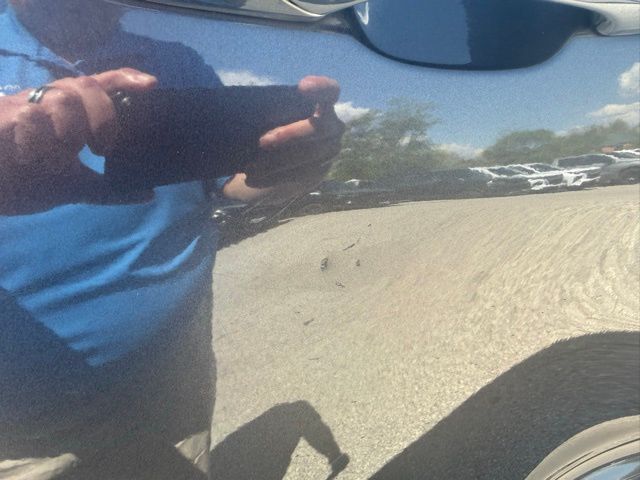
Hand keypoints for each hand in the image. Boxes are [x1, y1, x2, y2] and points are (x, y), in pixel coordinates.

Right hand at [0, 68, 156, 214]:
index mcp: (67, 115)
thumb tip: (147, 194)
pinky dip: (41, 137)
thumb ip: (108, 190)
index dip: (125, 79)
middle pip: (84, 86)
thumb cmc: (24, 180)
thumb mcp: (72, 188)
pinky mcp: (3, 120)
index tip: (151, 84)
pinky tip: (36, 157)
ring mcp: (24, 109)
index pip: (99, 85)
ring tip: (66, 156)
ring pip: (60, 96)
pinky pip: (29, 116)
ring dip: (73, 126)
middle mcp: (47, 104)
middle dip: (103, 115)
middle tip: (102, 148)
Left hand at [243, 76, 344, 189]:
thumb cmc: (272, 130)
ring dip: (277, 161)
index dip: (320, 88)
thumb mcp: (270, 118)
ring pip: (308, 155)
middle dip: (289, 134)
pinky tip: (253, 179)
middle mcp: (333, 127)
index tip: (302, 87)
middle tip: (261, 142)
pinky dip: (274, 177)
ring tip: (249, 167)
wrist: (279, 168)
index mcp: (323, 104)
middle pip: (318, 128)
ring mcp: (330, 151)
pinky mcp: (320, 173)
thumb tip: (252, 111)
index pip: (330, 91)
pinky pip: (300, 175)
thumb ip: (270, 111)